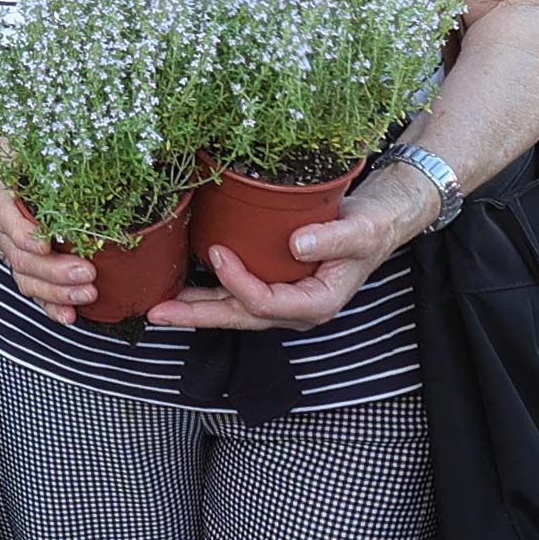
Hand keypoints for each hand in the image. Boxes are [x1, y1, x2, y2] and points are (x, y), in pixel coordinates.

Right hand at [0, 155, 96, 322]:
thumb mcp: (8, 145)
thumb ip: (34, 146)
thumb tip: (74, 141)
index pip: (4, 216)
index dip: (22, 232)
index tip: (45, 245)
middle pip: (19, 255)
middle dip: (53, 269)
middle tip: (85, 273)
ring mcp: (2, 247)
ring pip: (23, 275)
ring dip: (54, 290)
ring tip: (86, 294)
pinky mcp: (11, 260)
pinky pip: (26, 285)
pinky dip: (47, 303)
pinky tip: (68, 316)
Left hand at [148, 162, 437, 331]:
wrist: (378, 222)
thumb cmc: (372, 227)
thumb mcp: (360, 231)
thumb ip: (331, 238)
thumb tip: (295, 244)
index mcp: (317, 304)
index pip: (266, 303)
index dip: (237, 282)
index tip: (217, 251)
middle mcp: (297, 310)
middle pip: (241, 317)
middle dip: (198, 316)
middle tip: (159, 312)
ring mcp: (285, 301)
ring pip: (236, 311)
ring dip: (198, 309)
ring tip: (161, 307)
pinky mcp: (277, 286)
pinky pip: (240, 296)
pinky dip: (212, 293)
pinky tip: (186, 288)